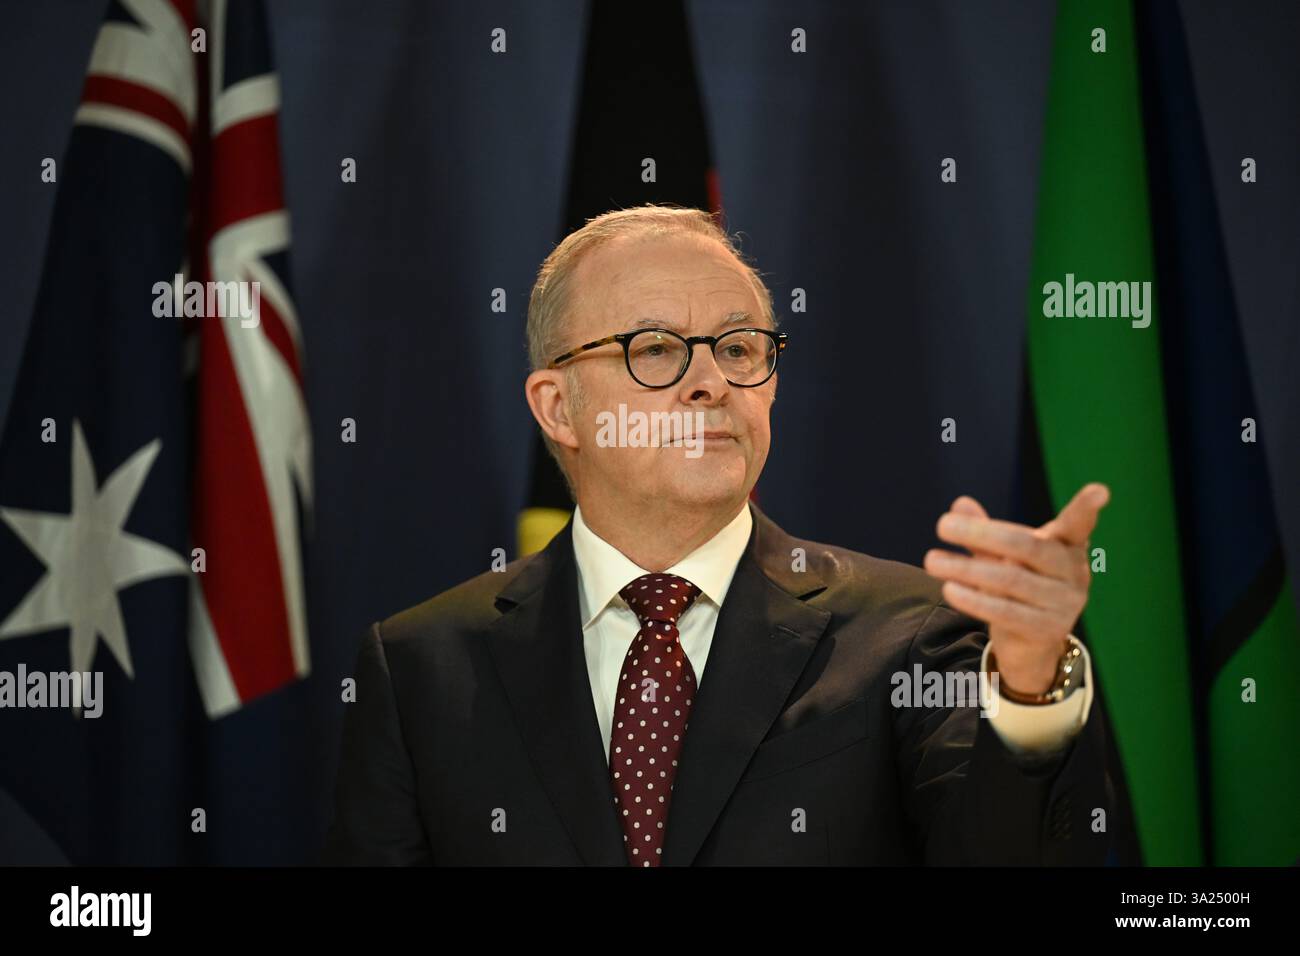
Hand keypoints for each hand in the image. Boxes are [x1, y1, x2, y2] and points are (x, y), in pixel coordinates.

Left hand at [922, 483, 1109, 694]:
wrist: (1031, 646)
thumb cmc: (1019, 587)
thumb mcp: (1003, 557)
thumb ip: (985, 532)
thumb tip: (960, 503)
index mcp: (1067, 547)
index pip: (1078, 526)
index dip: (1087, 509)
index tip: (1100, 491)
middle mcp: (1073, 573)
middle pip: (1027, 547)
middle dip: (981, 534)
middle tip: (941, 524)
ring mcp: (1064, 604)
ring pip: (1010, 580)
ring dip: (965, 569)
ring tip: (931, 560)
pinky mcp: (1047, 631)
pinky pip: (1005, 612)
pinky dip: (974, 599)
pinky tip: (949, 588)